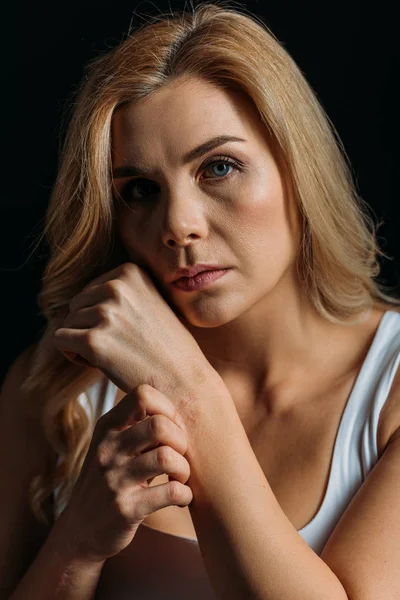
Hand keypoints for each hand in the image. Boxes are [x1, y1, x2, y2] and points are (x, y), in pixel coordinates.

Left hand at [53, 262, 218, 403]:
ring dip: (83, 342)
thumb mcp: (151, 302)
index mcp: (130, 272)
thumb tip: (83, 295)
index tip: (125, 330)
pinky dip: (73, 354)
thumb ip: (122, 292)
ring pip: (68, 323)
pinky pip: (61, 340)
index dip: (102, 313)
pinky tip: (98, 363)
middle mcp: (116, 287)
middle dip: (89, 326)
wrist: (184, 380)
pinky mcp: (93, 341)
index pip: (91, 289)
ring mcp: (105, 313)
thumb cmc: (169, 346)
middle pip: (76, 304)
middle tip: (118, 345)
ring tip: (112, 355)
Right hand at [54, 384, 193, 562]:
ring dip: (184, 470)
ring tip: (179, 478)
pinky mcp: (125, 509)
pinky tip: (180, 498)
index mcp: (108, 427)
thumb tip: (181, 412)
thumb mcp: (114, 447)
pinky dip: (185, 495)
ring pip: (167, 457)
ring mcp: (115, 479)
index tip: (172, 429)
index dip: (167, 408)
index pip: (142, 394)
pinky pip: (171, 492)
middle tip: (179, 456)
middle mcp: (108, 449)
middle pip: (159, 425)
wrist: (80, 531)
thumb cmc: (110, 480)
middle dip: (181, 440)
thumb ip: (140, 427)